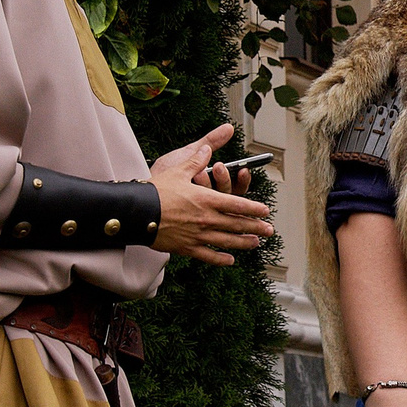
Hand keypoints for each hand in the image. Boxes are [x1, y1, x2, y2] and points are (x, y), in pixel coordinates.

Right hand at [149, 125, 272, 264]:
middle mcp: (206, 219)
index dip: (254, 208)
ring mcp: (197, 235)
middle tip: (269, 231)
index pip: (237, 204)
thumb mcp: (178, 170)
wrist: (137, 212)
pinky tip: (231, 260)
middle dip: (255, 227)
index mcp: (207, 199)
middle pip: (236, 224)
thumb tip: (207, 147)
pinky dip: (221, 259)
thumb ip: (196, 160)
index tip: (265, 211)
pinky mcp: (186, 247)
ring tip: (255, 244)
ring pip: (227, 241)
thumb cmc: (157, 190)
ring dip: (243, 243)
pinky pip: (208, 255)